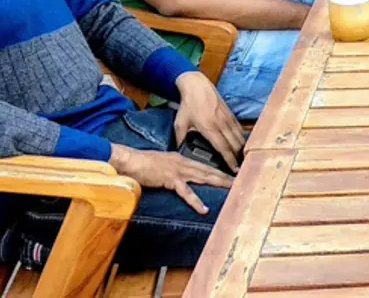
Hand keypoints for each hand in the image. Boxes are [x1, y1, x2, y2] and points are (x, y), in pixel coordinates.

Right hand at [109, 145, 232, 213]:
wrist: (130, 161)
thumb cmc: (141, 164)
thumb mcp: (161, 164)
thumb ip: (172, 169)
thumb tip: (179, 177)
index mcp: (181, 158)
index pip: (204, 165)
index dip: (217, 170)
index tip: (229, 174)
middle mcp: (182, 162)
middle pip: (208, 170)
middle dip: (224, 175)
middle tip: (238, 180)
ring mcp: (178, 170)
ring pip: (203, 177)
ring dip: (218, 183)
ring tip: (231, 188)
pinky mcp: (170, 179)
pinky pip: (186, 192)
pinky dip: (196, 201)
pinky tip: (204, 208)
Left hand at [173, 72, 244, 172]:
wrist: (196, 86)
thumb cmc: (188, 104)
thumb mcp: (180, 122)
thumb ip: (180, 138)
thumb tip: (180, 150)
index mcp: (209, 127)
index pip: (222, 147)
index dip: (229, 160)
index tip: (234, 169)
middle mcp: (221, 124)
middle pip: (234, 144)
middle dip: (238, 157)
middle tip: (241, 168)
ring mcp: (227, 118)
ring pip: (239, 136)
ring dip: (242, 148)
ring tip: (243, 159)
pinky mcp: (230, 113)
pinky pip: (238, 128)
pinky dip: (241, 137)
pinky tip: (242, 144)